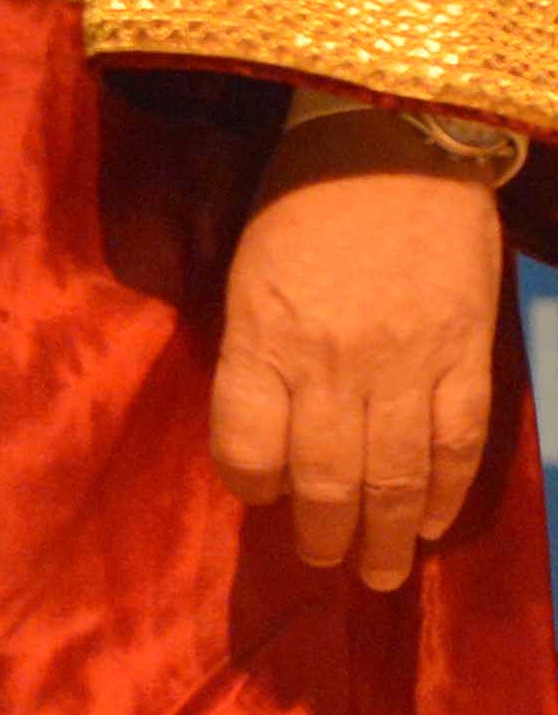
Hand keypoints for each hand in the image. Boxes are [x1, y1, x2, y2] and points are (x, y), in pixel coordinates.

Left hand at [207, 106, 506, 591]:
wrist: (397, 140)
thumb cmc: (301, 200)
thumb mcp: (247, 269)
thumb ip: (255, 350)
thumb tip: (265, 429)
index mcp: (264, 334)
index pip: (246, 441)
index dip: (249, 481)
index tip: (256, 494)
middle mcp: (333, 362)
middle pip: (327, 476)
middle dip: (324, 533)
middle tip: (325, 563)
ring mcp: (408, 364)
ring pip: (396, 477)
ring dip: (385, 536)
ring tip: (377, 573)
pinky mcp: (467, 356)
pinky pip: (457, 446)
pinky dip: (443, 494)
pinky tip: (428, 523)